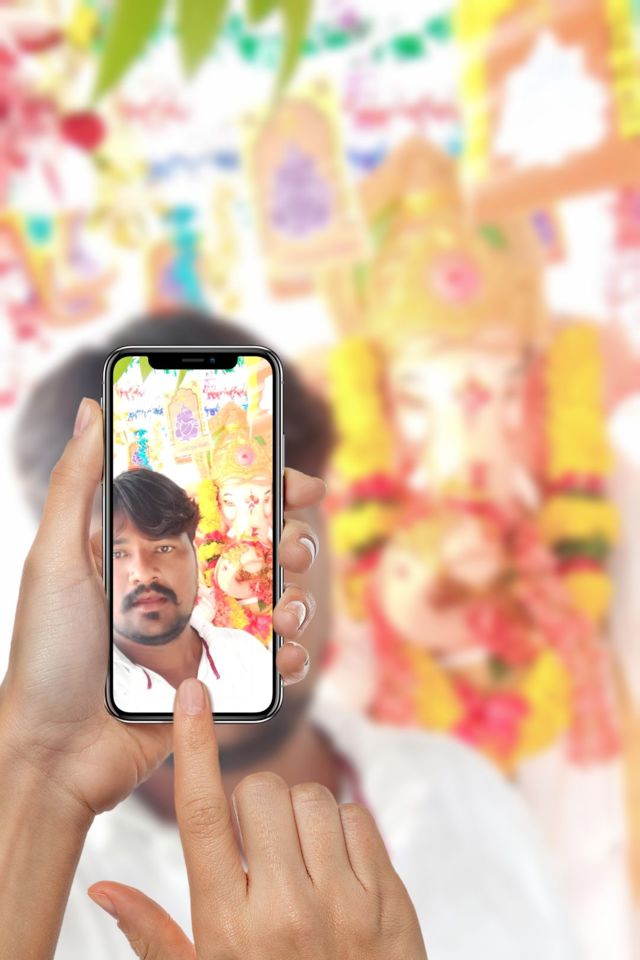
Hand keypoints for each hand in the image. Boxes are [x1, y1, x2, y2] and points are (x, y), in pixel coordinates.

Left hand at [0, 398, 323, 817]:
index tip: (295, 480)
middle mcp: (184, 586)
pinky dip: (293, 654)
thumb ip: (76, 484)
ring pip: (274, 600)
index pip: (216, 503)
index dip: (262, 485)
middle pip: (258, 548)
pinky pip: (272, 660)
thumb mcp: (55, 560)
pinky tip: (290, 655)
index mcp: (151, 550)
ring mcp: (205, 633)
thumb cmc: (47, 654)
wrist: (53, 754)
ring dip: (299, 596)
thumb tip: (92, 408)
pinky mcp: (219, 679)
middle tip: (294, 545)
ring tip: (290, 609)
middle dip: (290, 540)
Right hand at [88, 679, 428, 959]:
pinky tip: (334, 867)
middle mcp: (286, 909)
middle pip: (261, 793)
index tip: (192, 695)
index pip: (201, 817)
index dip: (193, 747)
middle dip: (254, 802)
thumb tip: (102, 887)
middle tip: (258, 842)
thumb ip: (154, 936)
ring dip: (299, 814)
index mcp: (229, 928)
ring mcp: (345, 903)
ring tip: (297, 858)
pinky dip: (342, 829)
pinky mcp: (389, 899)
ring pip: (313, 798)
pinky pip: (358, 817)